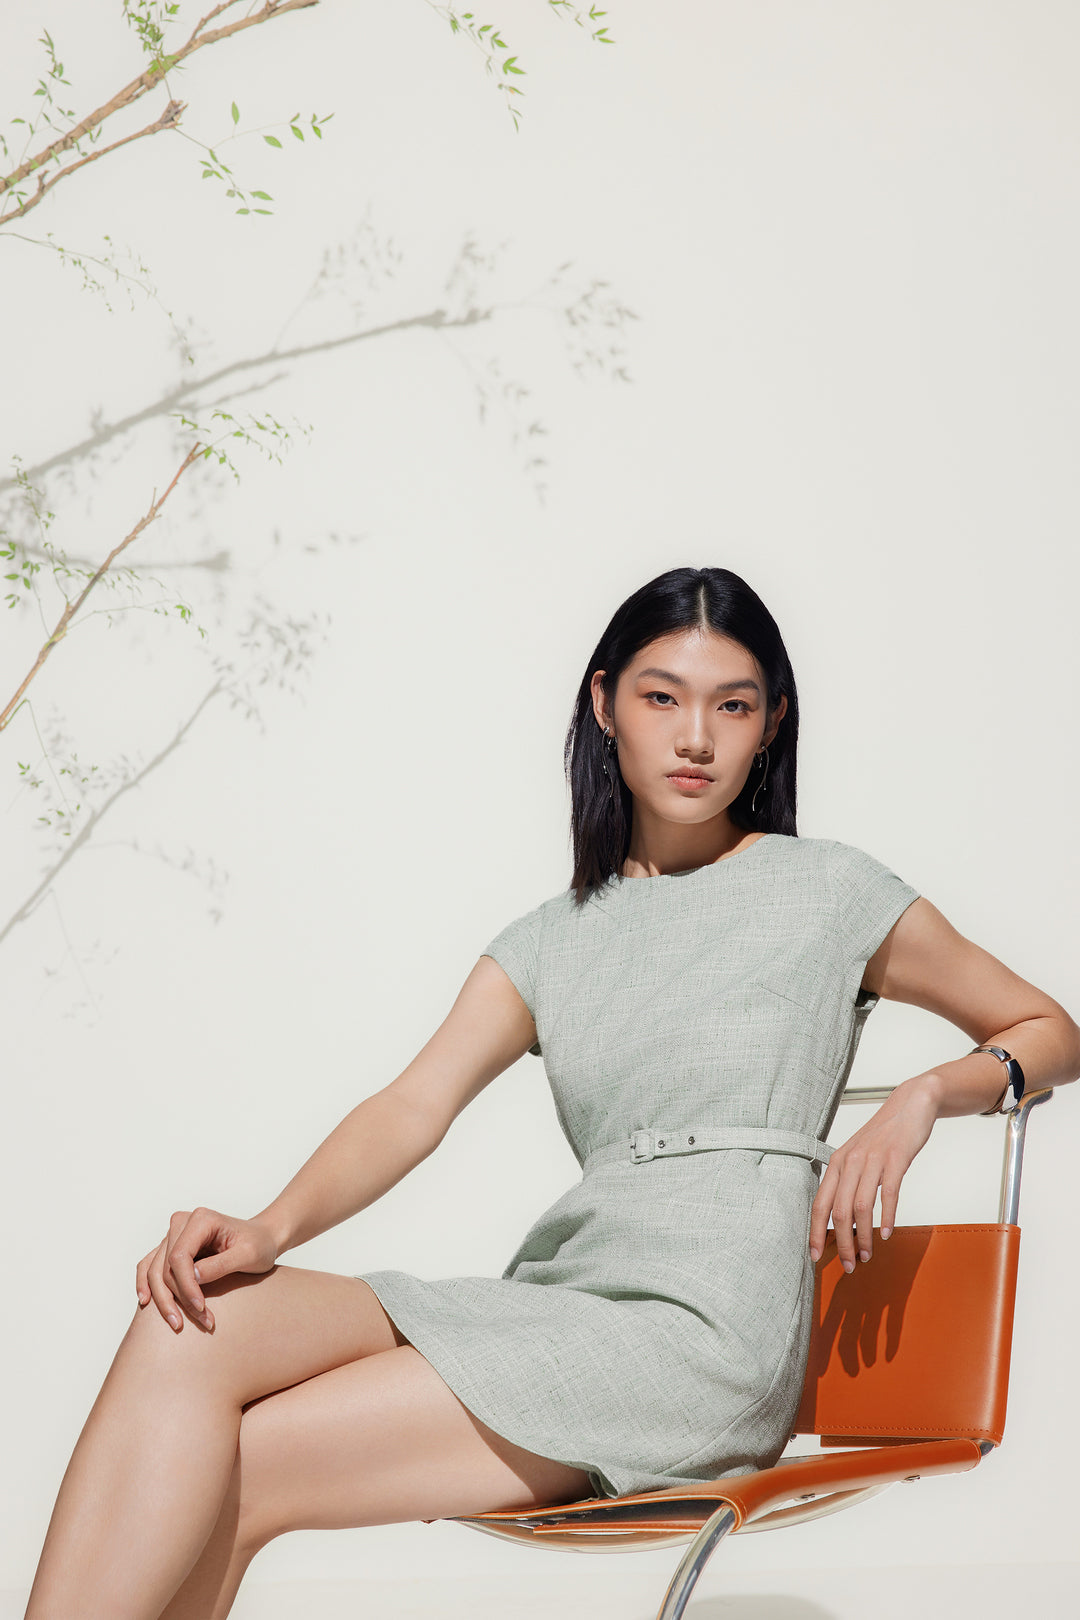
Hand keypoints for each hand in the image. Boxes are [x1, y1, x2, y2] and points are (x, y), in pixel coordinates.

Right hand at [135, 1207, 279, 1331]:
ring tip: (178, 1324)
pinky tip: (146, 1302)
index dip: (186, 1286)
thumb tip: (193, 1276)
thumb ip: (221, 1264)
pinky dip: (146, 1284)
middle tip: (201, 1321)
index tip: (201, 1308)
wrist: (261, 1239)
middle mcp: (182, 1222)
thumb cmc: (258, 1245)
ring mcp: (173, 1235)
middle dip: (178, 1298)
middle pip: (165, 1266)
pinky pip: (149, 1267)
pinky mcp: (170, 1248)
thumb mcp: (249, 1255)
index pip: (180, 1256)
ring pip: (155, 1271)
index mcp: (202, 1219)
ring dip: (164, 1300)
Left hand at [809, 1076, 938, 1271]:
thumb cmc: (883, 1137)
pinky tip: (886, 1234)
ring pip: (860, 1207)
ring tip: (867, 1255)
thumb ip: (848, 1184)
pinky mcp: (895, 1159)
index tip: (815, 1256)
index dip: (815, 1232)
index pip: (819, 1204)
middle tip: (849, 1265)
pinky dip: (886, 1217)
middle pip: (838, 1211)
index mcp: (837, 1163)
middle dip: (842, 1243)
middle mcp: (849, 1161)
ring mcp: (872, 1160)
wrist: (910, 1105)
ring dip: (863, 1237)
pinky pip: (889, 1194)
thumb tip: (841, 1220)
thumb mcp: (858, 1157)